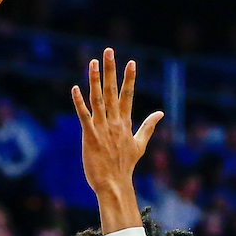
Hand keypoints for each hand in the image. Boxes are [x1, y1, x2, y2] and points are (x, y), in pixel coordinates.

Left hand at [71, 48, 163, 196]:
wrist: (114, 184)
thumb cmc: (125, 166)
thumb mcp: (139, 144)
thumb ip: (148, 126)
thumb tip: (161, 113)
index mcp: (125, 123)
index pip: (128, 96)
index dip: (129, 79)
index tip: (131, 62)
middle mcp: (115, 123)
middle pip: (113, 92)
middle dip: (111, 70)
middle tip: (109, 51)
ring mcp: (102, 129)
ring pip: (98, 100)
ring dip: (95, 80)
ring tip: (93, 62)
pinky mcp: (90, 137)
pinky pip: (84, 116)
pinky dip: (79, 102)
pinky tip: (75, 88)